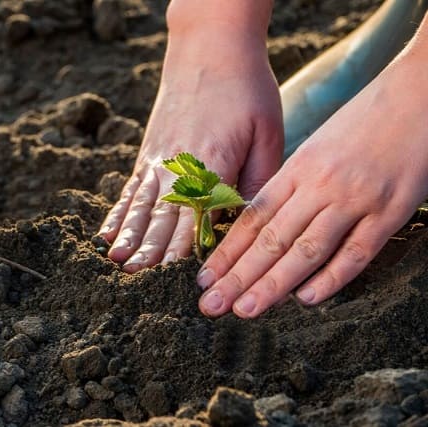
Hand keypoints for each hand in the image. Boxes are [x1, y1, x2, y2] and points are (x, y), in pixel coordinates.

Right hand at [98, 17, 283, 271]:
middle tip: (138, 282)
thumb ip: (256, 182)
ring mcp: (157, 158)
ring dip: (129, 237)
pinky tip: (107, 233)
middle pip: (161, 217)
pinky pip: (130, 188)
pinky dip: (118, 212)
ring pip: (140, 206)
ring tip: (118, 264)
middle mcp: (177, 165)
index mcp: (211, 164)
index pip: (196, 218)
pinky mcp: (148, 151)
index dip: (183, 251)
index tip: (173, 281)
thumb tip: (247, 223)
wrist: (210, 46)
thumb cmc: (247, 90)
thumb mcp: (268, 135)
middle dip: (150, 252)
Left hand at [198, 50, 427, 317]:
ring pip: (306, 249)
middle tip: (210, 304)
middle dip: (237, 276)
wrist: (417, 94)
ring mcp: (354, 200)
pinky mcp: (390, 211)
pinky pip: (357, 251)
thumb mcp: (316, 148)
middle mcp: (319, 186)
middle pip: (271, 239)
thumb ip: (291, 185)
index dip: (227, 252)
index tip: (204, 277)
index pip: (253, 219)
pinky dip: (331, 277)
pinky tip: (306, 299)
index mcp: (297, 169)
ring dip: (273, 284)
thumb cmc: (363, 122)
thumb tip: (263, 225)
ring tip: (245, 309)